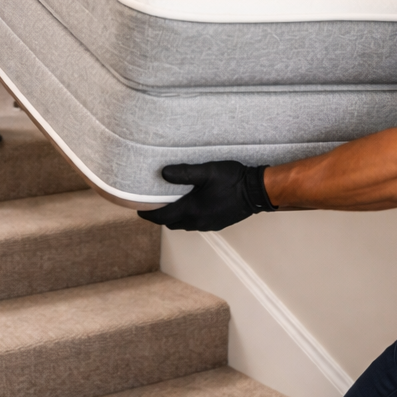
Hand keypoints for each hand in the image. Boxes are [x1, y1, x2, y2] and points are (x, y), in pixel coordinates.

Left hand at [138, 161, 274, 230]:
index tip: (139, 209)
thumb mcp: (207, 171)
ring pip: (184, 225)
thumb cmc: (232, 180)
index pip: (163, 217)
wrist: (257, 191)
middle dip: (161, 217)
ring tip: (171, 204)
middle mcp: (198, 221)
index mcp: (192, 210)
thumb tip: (162, 173)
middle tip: (155, 204)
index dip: (149, 214)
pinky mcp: (218, 223)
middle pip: (172, 223)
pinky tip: (192, 205)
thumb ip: (184, 173)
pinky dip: (188, 217)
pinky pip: (196, 224)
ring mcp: (209, 224)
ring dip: (175, 217)